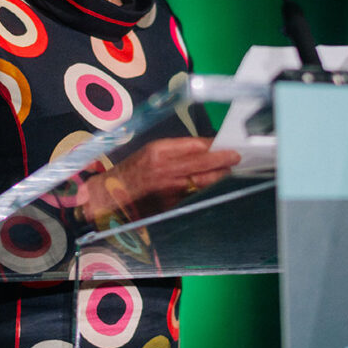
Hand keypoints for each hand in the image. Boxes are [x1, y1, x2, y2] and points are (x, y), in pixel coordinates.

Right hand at [82, 137, 240, 221]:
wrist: (110, 197)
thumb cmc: (131, 171)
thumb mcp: (150, 152)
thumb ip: (176, 149)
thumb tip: (204, 148)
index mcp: (158, 151)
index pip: (195, 145)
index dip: (213, 144)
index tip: (224, 142)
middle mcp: (166, 169)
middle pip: (204, 162)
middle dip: (223, 159)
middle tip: (237, 156)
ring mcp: (170, 189)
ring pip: (204, 181)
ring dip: (220, 175)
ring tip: (231, 170)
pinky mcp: (172, 205)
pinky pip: (195, 195)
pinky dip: (207, 189)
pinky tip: (217, 186)